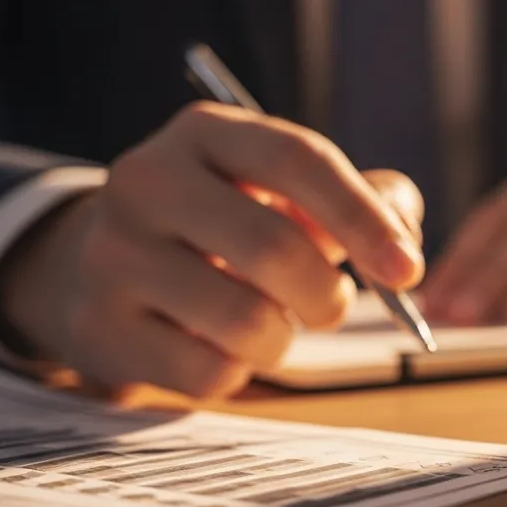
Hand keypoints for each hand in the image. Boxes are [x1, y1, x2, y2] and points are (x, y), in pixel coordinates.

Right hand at [0, 103, 423, 398]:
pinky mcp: (100, 326)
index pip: (298, 159)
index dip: (363, 217)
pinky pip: (210, 373)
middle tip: (332, 306)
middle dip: (327, 295)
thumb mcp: (289, 191)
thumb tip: (404, 250)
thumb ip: (368, 204)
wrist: (98, 264)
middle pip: (275, 248)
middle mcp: (148, 181)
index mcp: (206, 133)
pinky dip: (237, 369)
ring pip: (247, 322)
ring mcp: (114, 254)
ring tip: (269, 322)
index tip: (408, 271)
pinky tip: (216, 343)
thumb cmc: (229, 223)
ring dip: (283, 339)